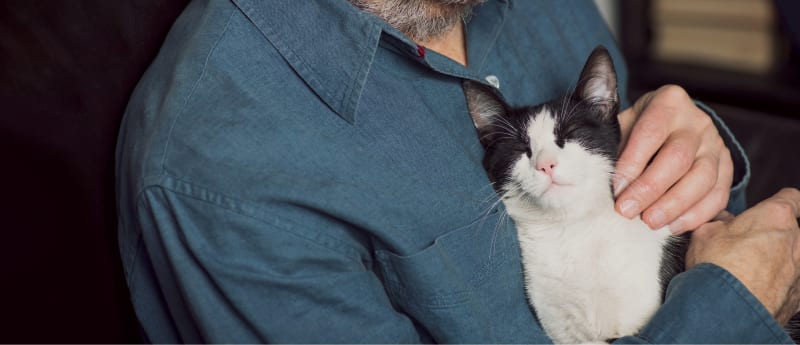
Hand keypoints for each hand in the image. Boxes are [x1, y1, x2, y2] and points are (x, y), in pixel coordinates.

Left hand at [614, 85, 732, 233]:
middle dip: (650, 189)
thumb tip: (594, 176)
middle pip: (678, 158)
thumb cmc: (639, 130)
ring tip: (650, 223)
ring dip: (673, 205)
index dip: (632, 163)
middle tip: (627, 211)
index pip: (650, 133)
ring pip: (702, 178)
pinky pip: (717, 195)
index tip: (616, 188)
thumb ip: (611, 143)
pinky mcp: (727, 168)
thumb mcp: (623, 125)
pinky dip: (696, 214)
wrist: (674, 127)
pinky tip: (673, 226)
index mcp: (669, 102)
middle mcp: (697, 121)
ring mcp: (716, 145)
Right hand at [686, 188, 799, 323]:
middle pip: (791, 231)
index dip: (778, 203)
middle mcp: (797, 241)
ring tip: (748, 273)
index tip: (768, 211)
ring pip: (792, 259)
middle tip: (747, 245)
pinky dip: (777, 286)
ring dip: (776, 262)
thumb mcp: (705, 233)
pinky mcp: (799, 297)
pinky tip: (754, 291)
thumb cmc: (718, 268)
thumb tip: (720, 221)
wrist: (725, 310)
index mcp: (776, 216)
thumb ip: (719, 222)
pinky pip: (790, 284)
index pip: (791, 197)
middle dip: (772, 236)